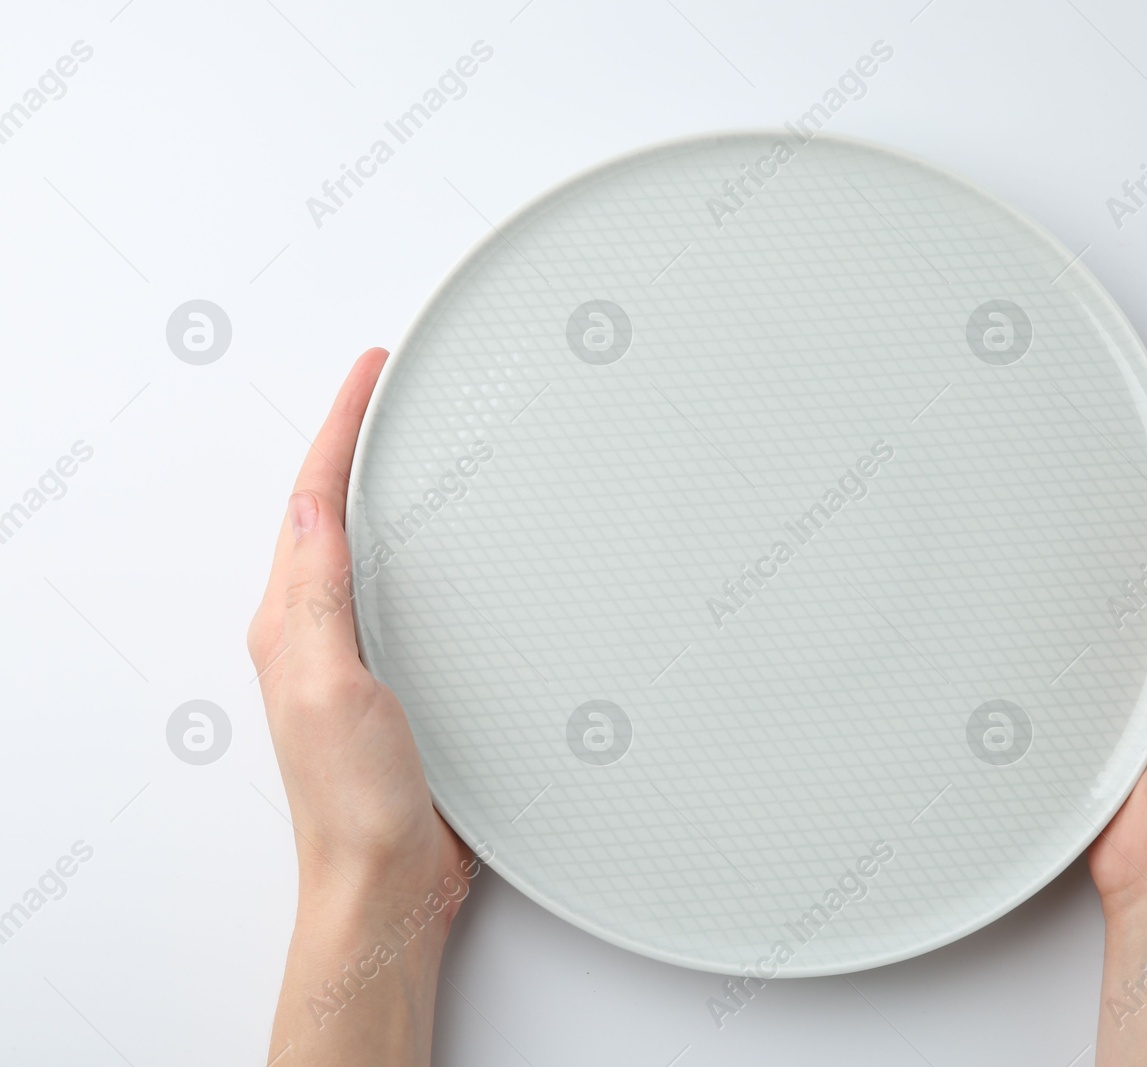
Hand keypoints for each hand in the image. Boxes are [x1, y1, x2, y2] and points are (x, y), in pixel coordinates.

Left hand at [248, 348, 472, 1065]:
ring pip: (363, 546)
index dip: (342, 425)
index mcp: (292, 620)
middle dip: (356, 440)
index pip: (312, 498)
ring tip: (412, 439)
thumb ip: (318, 592)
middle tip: (390, 387)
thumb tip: (306, 502)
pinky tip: (441, 545)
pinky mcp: (396, 682)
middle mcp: (316, 630)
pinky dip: (414, 546)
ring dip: (382, 487)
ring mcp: (355, 656)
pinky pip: (398, 591)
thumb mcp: (330, 683)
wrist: (386, 884)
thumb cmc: (357, 801)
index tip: (374, 369)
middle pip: (329, 509)